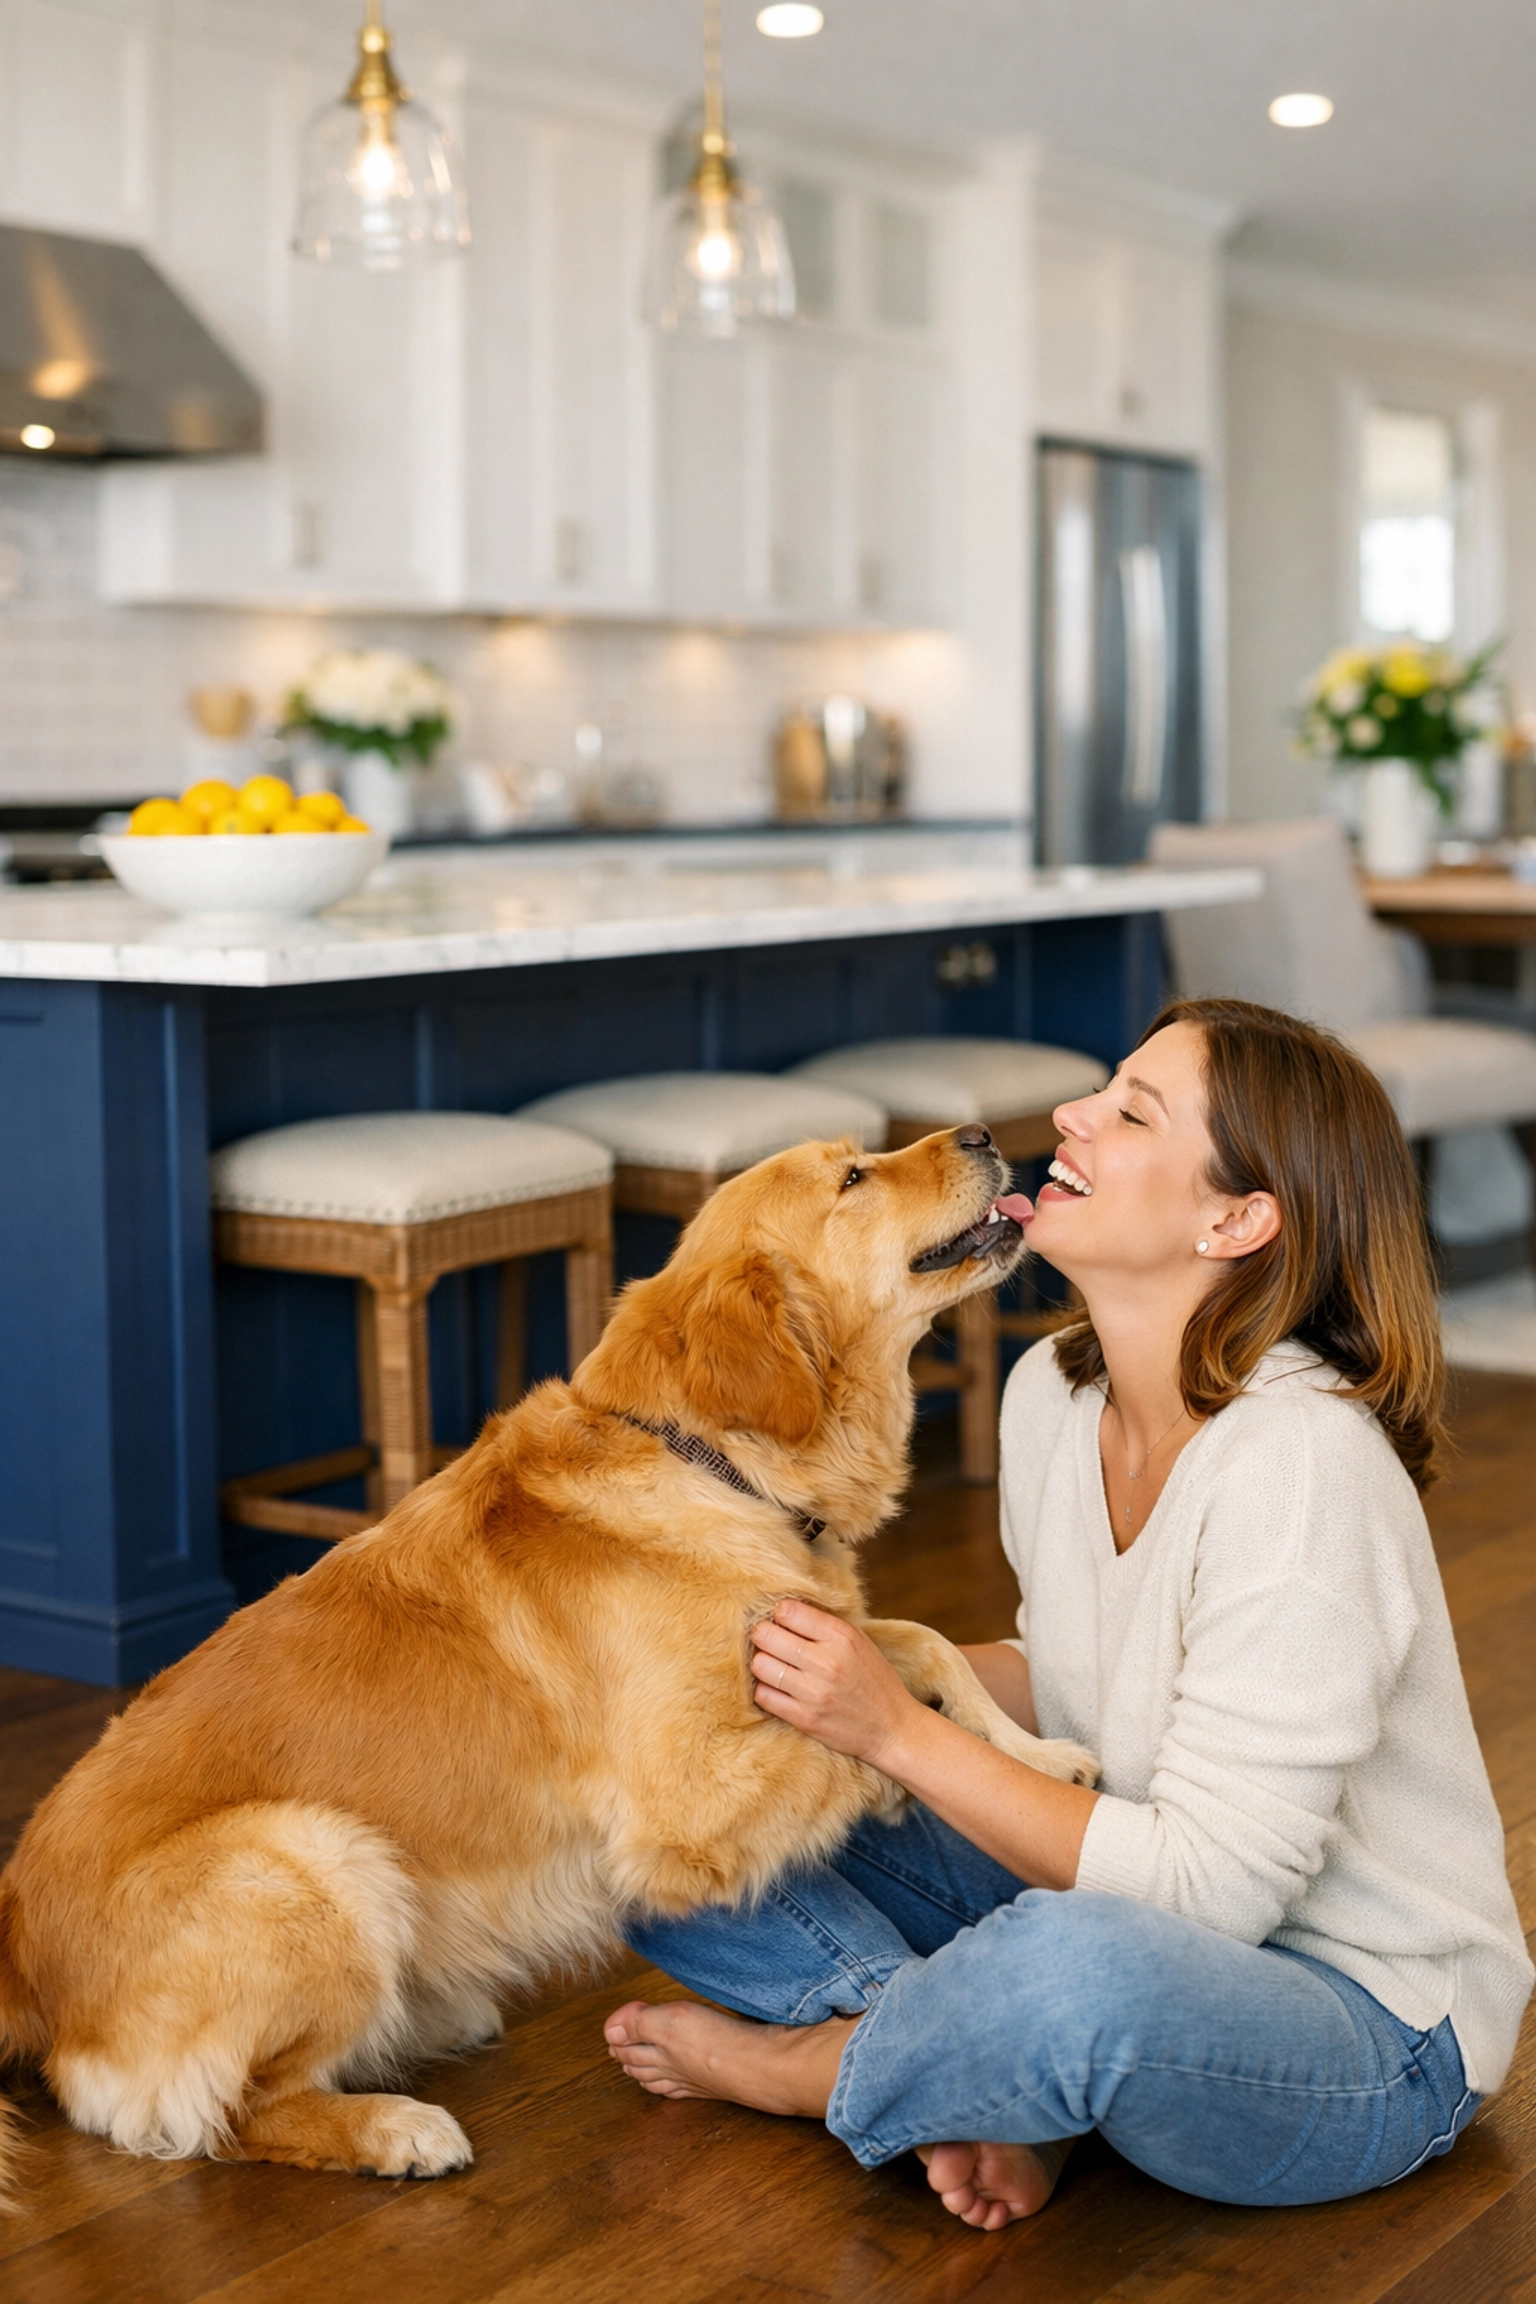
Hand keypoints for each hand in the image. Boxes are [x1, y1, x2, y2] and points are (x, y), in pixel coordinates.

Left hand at [750, 1598, 923, 1770]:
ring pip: (760, 1665)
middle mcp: (826, 1661)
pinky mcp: (805, 1719)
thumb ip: (824, 1625)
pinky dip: (765, 1690)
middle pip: (765, 1635)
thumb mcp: (859, 1642)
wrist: (893, 1728)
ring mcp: (814, 1692)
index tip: (783, 1623)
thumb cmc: (874, 1680)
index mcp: (841, 1636)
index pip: (787, 1610)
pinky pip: (763, 1696)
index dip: (779, 1614)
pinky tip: (777, 1688)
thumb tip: (783, 1611)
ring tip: (774, 1665)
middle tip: (770, 1642)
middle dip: (763, 1636)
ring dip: (762, 1663)